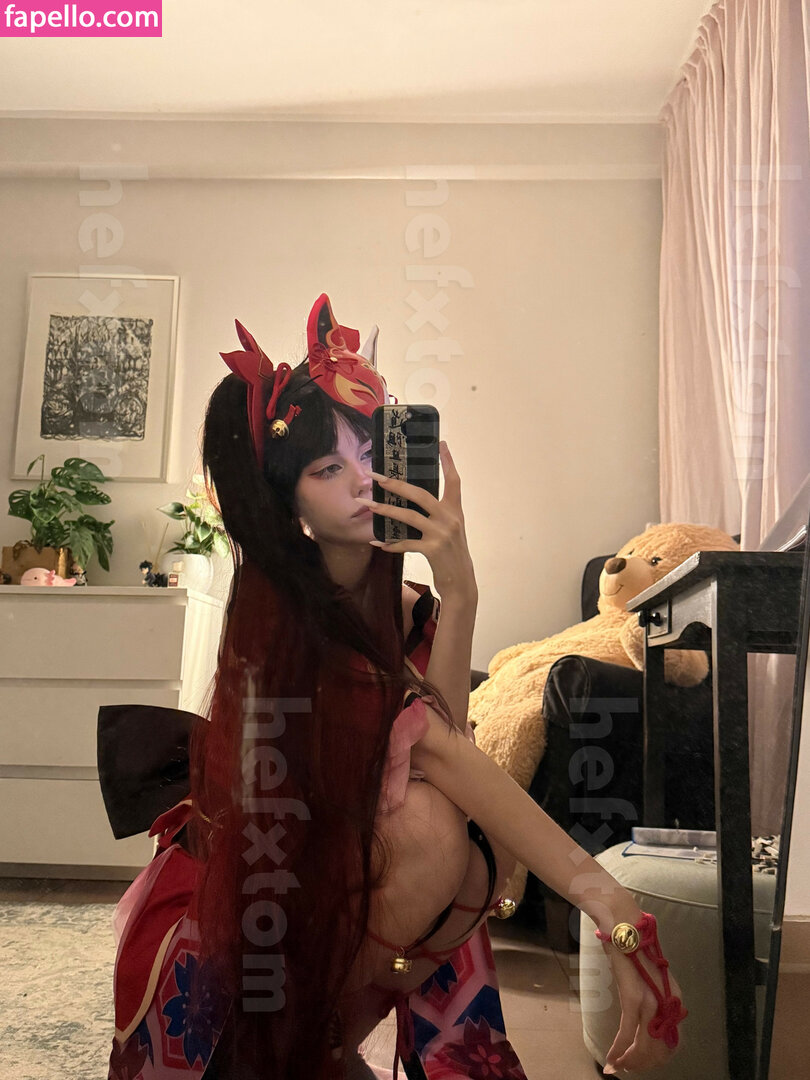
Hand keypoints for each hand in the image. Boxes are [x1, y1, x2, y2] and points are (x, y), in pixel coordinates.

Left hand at [356, 441, 476, 600]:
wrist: (462, 583)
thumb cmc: (452, 556)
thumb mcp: (450, 531)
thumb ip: (437, 516)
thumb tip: (412, 503)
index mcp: (455, 511)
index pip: (454, 481)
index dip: (448, 462)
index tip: (441, 444)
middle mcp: (450, 519)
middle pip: (420, 494)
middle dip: (396, 483)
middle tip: (376, 476)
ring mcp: (441, 534)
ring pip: (408, 516)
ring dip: (385, 510)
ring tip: (367, 505)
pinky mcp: (432, 550)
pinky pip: (405, 543)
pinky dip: (390, 544)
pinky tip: (377, 543)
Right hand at [603, 947, 684, 1073]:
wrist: (627, 929)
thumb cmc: (635, 951)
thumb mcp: (651, 979)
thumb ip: (654, 1001)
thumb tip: (645, 1025)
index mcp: (674, 1001)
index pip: (672, 1043)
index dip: (657, 1059)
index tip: (642, 1064)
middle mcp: (667, 1005)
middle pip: (658, 1049)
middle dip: (641, 1064)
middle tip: (625, 1069)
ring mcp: (651, 1002)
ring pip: (643, 1046)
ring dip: (629, 1061)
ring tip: (616, 1067)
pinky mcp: (633, 999)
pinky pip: (627, 1033)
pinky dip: (618, 1049)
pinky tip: (611, 1058)